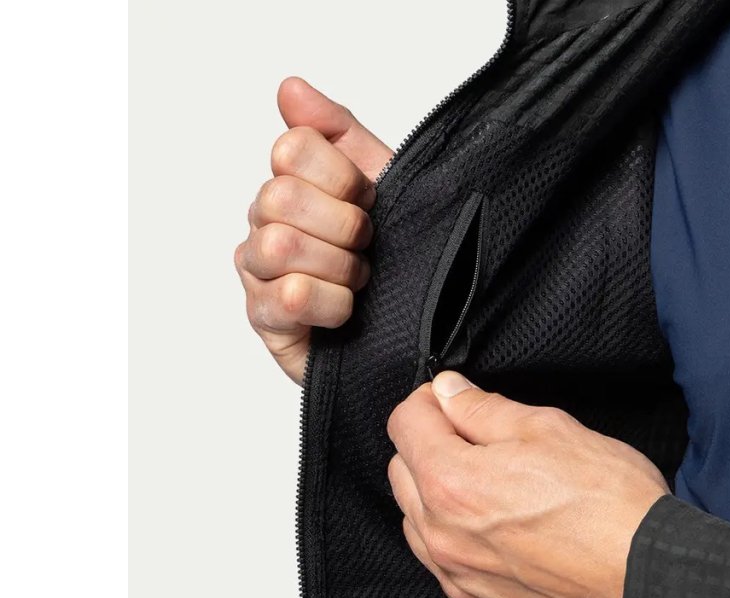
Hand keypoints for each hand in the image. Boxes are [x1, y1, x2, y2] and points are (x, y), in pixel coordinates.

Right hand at [235, 77, 393, 383]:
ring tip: (360, 282)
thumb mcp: (386, 183)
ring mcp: (259, 271)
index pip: (293, 149)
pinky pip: (289, 297)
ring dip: (339, 268)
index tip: (370, 202)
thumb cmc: (397, 257)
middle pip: (281, 197)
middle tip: (367, 247)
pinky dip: (333, 306)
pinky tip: (346, 314)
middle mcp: (265, 221)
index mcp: (294, 183)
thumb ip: (339, 132)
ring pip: (281, 246)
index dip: (343, 178)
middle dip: (343, 226)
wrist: (419, 327)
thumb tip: (289, 87)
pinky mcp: (265, 319)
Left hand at [386, 371, 669, 597]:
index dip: (429, 400)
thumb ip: (483, 408)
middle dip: (429, 446)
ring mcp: (460, 581)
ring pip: (419, 524)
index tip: (454, 399)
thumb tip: (449, 393)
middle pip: (401, 472)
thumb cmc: (611, 505)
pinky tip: (503, 532)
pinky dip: (462, 543)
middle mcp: (442, 538)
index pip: (404, 423)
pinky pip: (448, 568)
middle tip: (478, 438)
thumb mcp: (548, 429)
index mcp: (452, 482)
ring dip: (439, 497)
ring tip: (494, 488)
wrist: (652, 581)